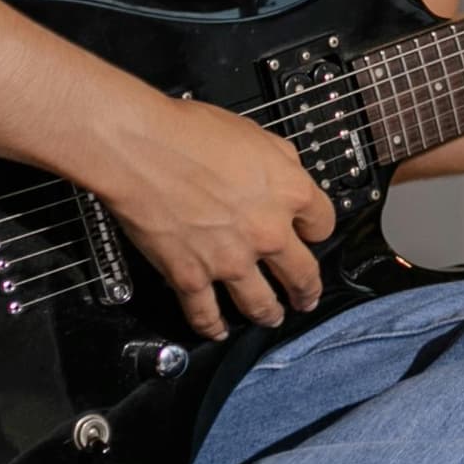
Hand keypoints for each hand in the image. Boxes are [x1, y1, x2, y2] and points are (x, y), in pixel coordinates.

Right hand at [91, 96, 332, 339]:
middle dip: (307, 290)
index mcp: (289, 193)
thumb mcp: (255, 133)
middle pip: (302, 273)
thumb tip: (286, 174)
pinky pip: (206, 314)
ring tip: (271, 318)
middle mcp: (267, 232)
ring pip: (261, 304)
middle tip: (306, 297)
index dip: (316, 230)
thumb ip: (280, 161)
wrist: (140, 149)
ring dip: (269, 314)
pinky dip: (211, 327)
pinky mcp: (191, 277)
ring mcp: (231, 260)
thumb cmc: (189, 133)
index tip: (311, 237)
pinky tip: (217, 331)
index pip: (323, 223)